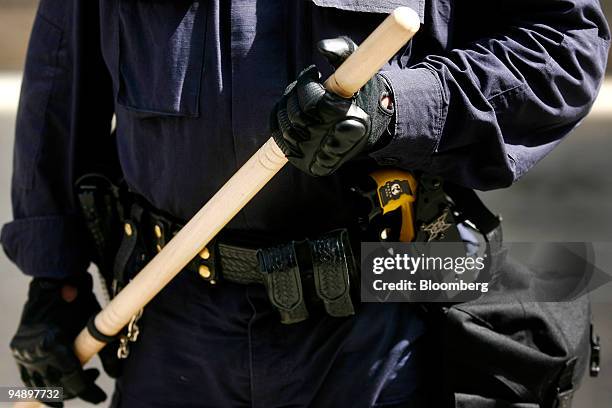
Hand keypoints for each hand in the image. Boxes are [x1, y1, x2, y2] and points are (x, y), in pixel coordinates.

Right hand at [10, 274, 119, 406]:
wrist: (53, 281)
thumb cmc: (79, 301)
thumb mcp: (95, 325)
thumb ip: (106, 351)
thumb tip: (116, 374)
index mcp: (53, 346)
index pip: (71, 380)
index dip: (87, 391)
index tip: (99, 397)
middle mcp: (34, 352)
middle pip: (55, 386)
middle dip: (75, 390)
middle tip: (92, 384)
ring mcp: (23, 351)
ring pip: (40, 384)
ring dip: (59, 388)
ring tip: (78, 380)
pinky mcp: (18, 349)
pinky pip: (29, 374)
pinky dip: (44, 380)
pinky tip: (59, 376)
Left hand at [271, 36, 394, 176]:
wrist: (364, 129)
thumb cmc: (359, 95)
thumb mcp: (356, 67)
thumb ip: (343, 50)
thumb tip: (322, 48)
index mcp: (351, 123)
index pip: (314, 101)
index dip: (307, 83)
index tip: (314, 73)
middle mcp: (333, 143)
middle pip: (296, 114)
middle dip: (297, 92)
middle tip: (307, 84)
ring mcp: (318, 156)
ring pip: (285, 125)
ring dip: (288, 105)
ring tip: (301, 97)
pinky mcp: (305, 163)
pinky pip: (279, 138)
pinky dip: (280, 119)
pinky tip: (292, 110)